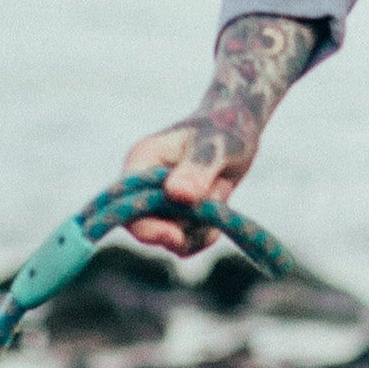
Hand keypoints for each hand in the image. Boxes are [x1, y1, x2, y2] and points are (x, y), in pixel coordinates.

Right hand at [121, 15, 319, 252]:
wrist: (242, 128)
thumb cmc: (226, 127)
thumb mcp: (216, 146)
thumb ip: (197, 169)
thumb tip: (178, 196)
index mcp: (143, 160)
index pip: (126, 202)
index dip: (145, 225)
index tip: (176, 235)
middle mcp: (145, 183)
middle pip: (144, 226)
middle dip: (178, 230)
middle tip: (210, 223)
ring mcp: (160, 200)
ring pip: (169, 237)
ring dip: (199, 228)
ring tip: (222, 193)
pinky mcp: (178, 213)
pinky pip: (185, 240)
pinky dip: (205, 234)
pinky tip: (222, 211)